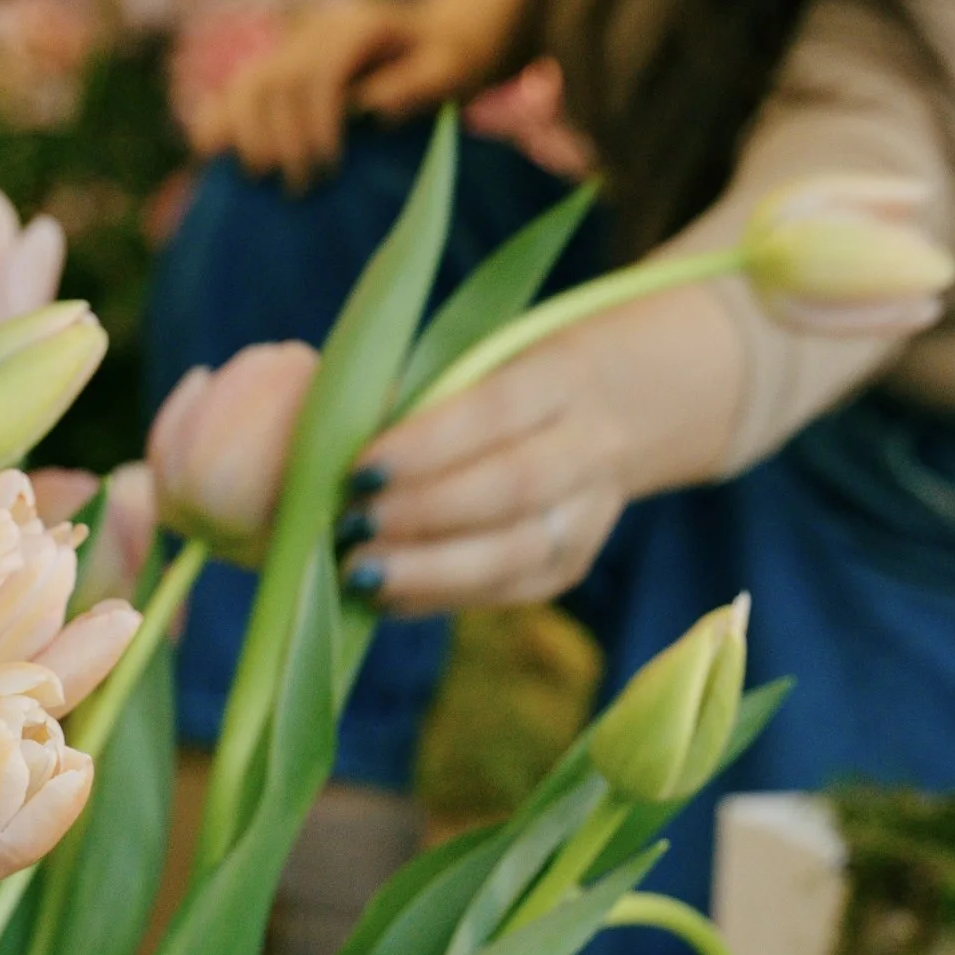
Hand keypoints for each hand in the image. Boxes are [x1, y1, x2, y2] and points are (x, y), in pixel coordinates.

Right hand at [193, 0, 516, 187]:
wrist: (448, 35)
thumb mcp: (454, 71)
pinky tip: (211, 150)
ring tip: (259, 178)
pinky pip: (241, 86)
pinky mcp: (285, 62)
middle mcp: (319, 27)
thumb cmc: (456, 61)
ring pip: (249, 81)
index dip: (316, 124)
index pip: (317, 74)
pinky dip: (222, 116)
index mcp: (358, 26)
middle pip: (276, 79)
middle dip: (281, 137)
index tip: (329, 170)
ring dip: (247, 132)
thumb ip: (417, 87)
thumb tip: (372, 111)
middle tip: (300, 188)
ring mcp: (298, 42)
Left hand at [338, 284, 748, 615]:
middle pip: (511, 489)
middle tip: (353, 526)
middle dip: (424, 513)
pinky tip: (388, 597)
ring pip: (516, 554)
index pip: (496, 411)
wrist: (622, 403)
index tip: (360, 468)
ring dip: (431, 570)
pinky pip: (509, 590)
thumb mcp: (485, 357)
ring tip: (362, 572)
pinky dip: (442, 597)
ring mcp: (589, 514)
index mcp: (561, 376)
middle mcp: (589, 447)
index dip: (427, 445)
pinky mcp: (573, 563)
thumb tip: (331, 439)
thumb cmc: (515, 374)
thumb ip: (423, 395)